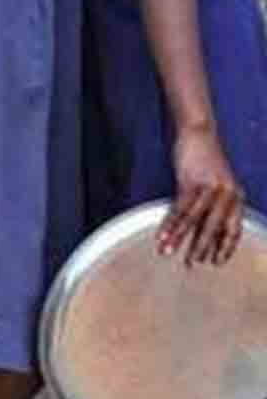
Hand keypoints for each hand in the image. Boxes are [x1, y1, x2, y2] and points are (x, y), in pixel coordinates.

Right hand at [160, 126, 243, 265]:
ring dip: (179, 238)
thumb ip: (212, 205)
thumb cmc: (205, 160)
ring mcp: (211, 188)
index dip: (226, 247)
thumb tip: (200, 229)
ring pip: (194, 220)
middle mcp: (228, 194)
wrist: (199, 134)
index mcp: (236, 197)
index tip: (216, 262)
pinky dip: (169, 223)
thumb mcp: (214, 184)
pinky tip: (161, 235)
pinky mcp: (193, 182)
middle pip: (214, 227)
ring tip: (169, 253)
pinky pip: (180, 209)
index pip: (234, 228)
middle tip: (192, 264)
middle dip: (201, 248)